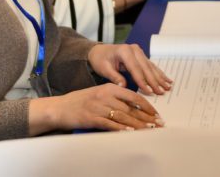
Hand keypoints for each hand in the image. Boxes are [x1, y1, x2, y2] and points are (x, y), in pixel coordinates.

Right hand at [27, 82, 162, 134]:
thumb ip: (116, 98)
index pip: (133, 96)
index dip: (146, 105)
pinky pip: (110, 124)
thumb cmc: (81, 101)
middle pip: (130, 108)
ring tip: (149, 130)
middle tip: (158, 124)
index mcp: (109, 88)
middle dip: (146, 117)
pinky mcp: (92, 118)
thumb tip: (134, 107)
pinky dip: (121, 128)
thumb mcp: (100, 94)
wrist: (60, 108)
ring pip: (123, 116)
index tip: (156, 113)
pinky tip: (130, 132)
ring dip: (138, 124)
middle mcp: (105, 96)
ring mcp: (98, 107)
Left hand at [87, 43, 172, 95]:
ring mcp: (139, 52)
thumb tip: (123, 86)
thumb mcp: (104, 69)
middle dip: (154, 81)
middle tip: (162, 91)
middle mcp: (134, 50)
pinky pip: (151, 66)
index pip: (135, 69)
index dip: (142, 81)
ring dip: (159, 77)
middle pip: (146, 68)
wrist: (99, 51)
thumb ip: (114, 77)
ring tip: (168, 86)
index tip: (149, 91)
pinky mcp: (141, 56)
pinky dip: (158, 73)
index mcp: (125, 51)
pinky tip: (166, 79)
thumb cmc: (100, 60)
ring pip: (151, 67)